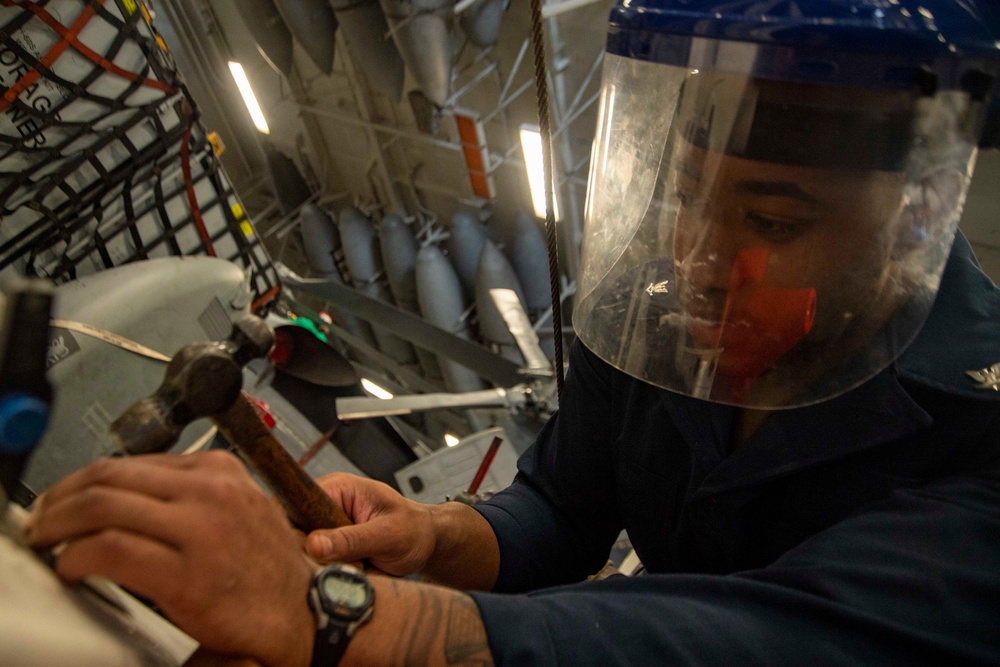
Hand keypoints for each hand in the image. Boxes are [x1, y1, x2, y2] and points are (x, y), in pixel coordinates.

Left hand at [25, 451, 316, 666]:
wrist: (306, 611)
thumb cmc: (271, 569)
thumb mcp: (241, 508)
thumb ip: (194, 494)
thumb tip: (134, 497)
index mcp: (220, 471)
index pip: (133, 461)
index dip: (87, 479)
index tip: (69, 496)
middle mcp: (209, 491)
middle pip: (110, 476)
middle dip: (62, 496)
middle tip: (45, 517)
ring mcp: (198, 530)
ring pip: (103, 506)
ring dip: (59, 523)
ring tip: (48, 540)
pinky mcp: (185, 574)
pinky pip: (110, 551)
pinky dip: (77, 558)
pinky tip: (72, 568)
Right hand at [305, 473, 436, 576]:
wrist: (427, 544)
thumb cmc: (413, 529)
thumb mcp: (388, 534)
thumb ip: (352, 539)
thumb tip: (312, 545)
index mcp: (336, 489)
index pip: (294, 506)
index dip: (296, 531)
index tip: (316, 552)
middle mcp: (325, 509)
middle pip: (296, 537)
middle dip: (320, 558)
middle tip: (355, 562)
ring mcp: (326, 531)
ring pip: (307, 557)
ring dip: (331, 569)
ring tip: (363, 565)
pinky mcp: (330, 552)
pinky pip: (319, 568)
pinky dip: (336, 576)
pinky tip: (360, 572)